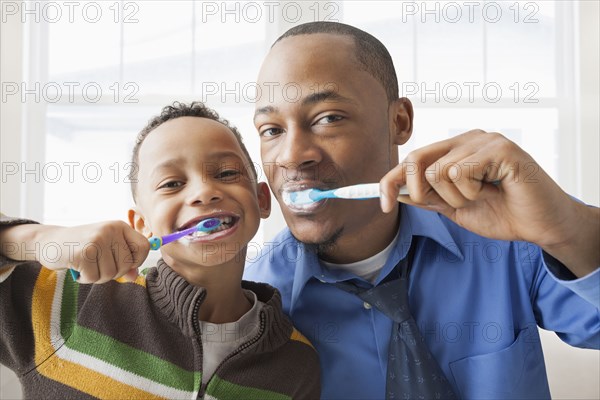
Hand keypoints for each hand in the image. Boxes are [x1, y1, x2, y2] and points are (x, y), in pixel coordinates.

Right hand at [0, 221, 149, 283]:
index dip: (137, 261)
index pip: (144, 246)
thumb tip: (135, 276)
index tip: (125, 264)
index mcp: (119, 226)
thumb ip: (123, 261)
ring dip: (98, 276)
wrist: (50, 241)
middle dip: (114, 272)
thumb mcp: (106, 249)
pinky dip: (86, 278)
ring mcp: (96, 240)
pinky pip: (94, 277)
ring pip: (111, 273)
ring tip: (87, 266)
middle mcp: (110, 230)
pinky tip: (78, 268)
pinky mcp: (83, 253)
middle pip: (127, 264)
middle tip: (98, 266)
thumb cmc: (82, 246)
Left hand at [380, 130, 598, 276]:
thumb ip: (429, 197)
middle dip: (419, 190)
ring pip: (437, 170)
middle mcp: (467, 139)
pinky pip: (459, 171)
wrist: (540, 227)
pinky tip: (492, 191)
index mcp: (455, 151)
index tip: (382, 204)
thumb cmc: (503, 214)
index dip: (391, 180)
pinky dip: (470, 192)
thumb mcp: (455, 208)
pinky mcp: (498, 148)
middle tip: (442, 205)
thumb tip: (396, 191)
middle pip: (416, 158)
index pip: (412, 159)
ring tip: (481, 197)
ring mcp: (483, 140)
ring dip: (455, 197)